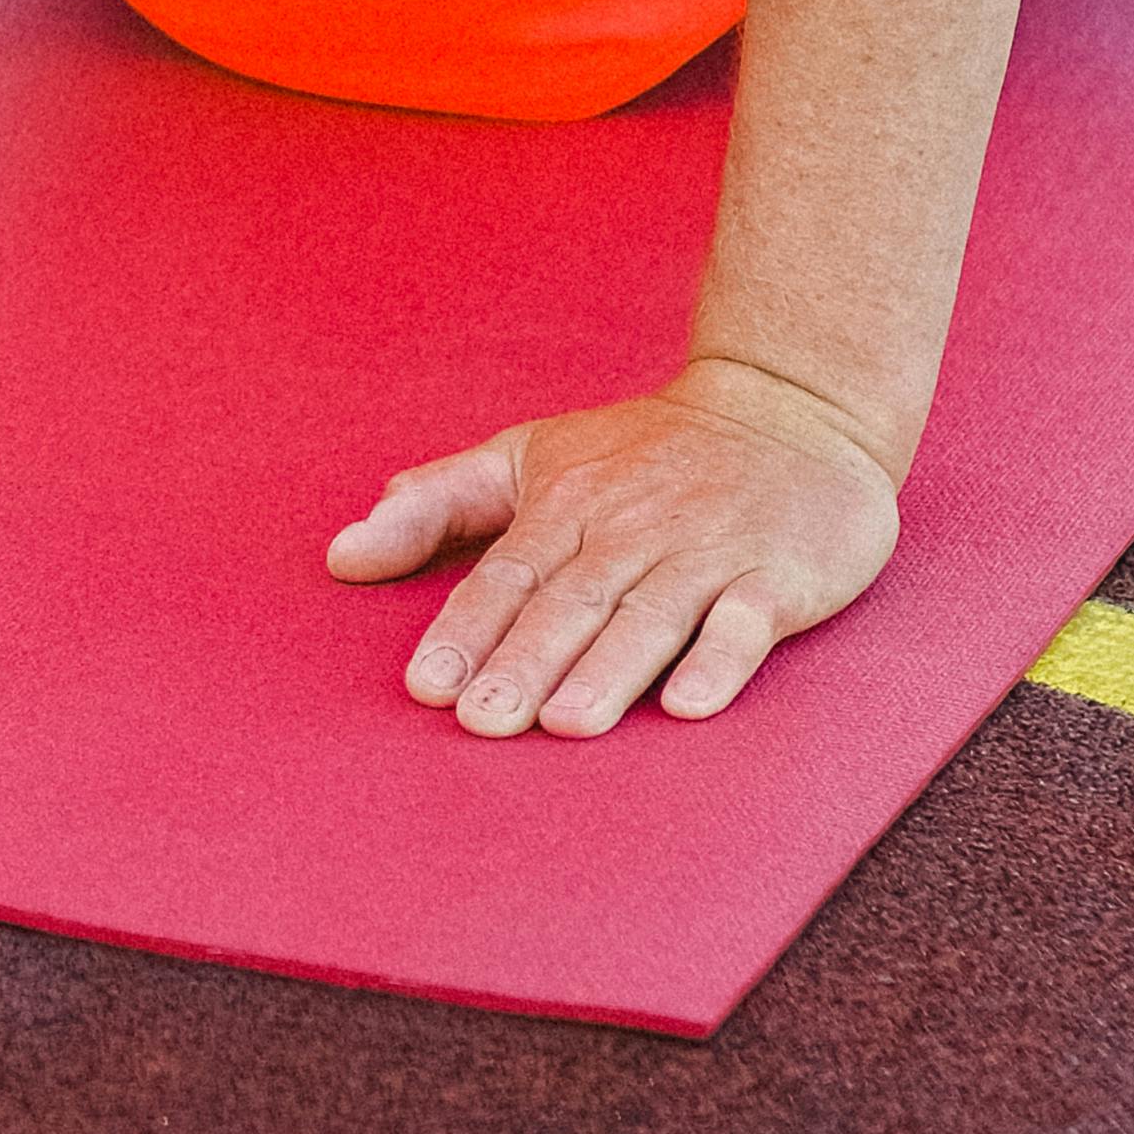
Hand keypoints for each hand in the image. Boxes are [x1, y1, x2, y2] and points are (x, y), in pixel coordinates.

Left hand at [325, 362, 901, 731]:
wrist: (793, 409)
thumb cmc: (642, 452)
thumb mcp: (529, 456)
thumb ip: (436, 505)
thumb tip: (340, 556)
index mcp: (566, 504)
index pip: (506, 574)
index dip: (467, 630)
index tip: (428, 688)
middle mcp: (631, 529)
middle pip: (571, 601)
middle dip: (525, 661)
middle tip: (485, 724)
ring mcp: (708, 551)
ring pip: (651, 613)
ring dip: (609, 668)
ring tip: (567, 723)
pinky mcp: (780, 574)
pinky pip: (748, 620)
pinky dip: (721, 658)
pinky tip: (689, 703)